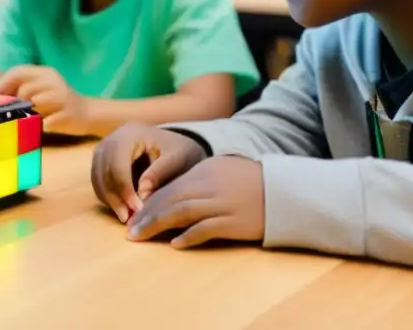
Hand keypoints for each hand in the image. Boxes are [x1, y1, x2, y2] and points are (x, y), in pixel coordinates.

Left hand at [0, 66, 90, 135]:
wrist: (88, 114)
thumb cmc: (57, 103)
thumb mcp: (41, 90)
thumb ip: (20, 89)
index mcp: (45, 73)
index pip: (18, 72)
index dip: (2, 84)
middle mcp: (54, 81)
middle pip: (25, 88)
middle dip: (17, 102)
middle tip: (17, 112)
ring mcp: (62, 97)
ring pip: (35, 103)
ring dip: (30, 113)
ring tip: (34, 118)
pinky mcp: (68, 114)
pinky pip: (46, 121)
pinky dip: (42, 125)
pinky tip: (45, 125)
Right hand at [91, 123, 207, 223]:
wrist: (173, 146)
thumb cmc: (178, 151)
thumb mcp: (177, 159)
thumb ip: (160, 173)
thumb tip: (141, 194)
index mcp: (131, 133)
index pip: (119, 164)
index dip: (125, 189)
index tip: (138, 210)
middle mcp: (112, 138)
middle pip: (104, 171)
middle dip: (115, 197)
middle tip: (129, 219)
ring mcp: (103, 149)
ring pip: (98, 178)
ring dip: (110, 200)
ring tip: (126, 218)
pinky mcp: (101, 161)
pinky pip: (98, 182)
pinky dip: (107, 197)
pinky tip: (122, 209)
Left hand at [126, 155, 264, 248]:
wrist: (283, 190)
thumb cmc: (250, 180)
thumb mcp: (221, 170)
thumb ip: (198, 179)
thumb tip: (172, 196)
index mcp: (204, 170)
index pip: (169, 187)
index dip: (149, 202)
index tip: (134, 215)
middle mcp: (209, 185)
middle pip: (170, 200)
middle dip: (146, 215)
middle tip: (130, 230)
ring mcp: (221, 204)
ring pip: (181, 213)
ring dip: (157, 225)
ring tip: (140, 237)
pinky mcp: (233, 222)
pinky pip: (205, 229)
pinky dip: (189, 236)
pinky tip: (175, 244)